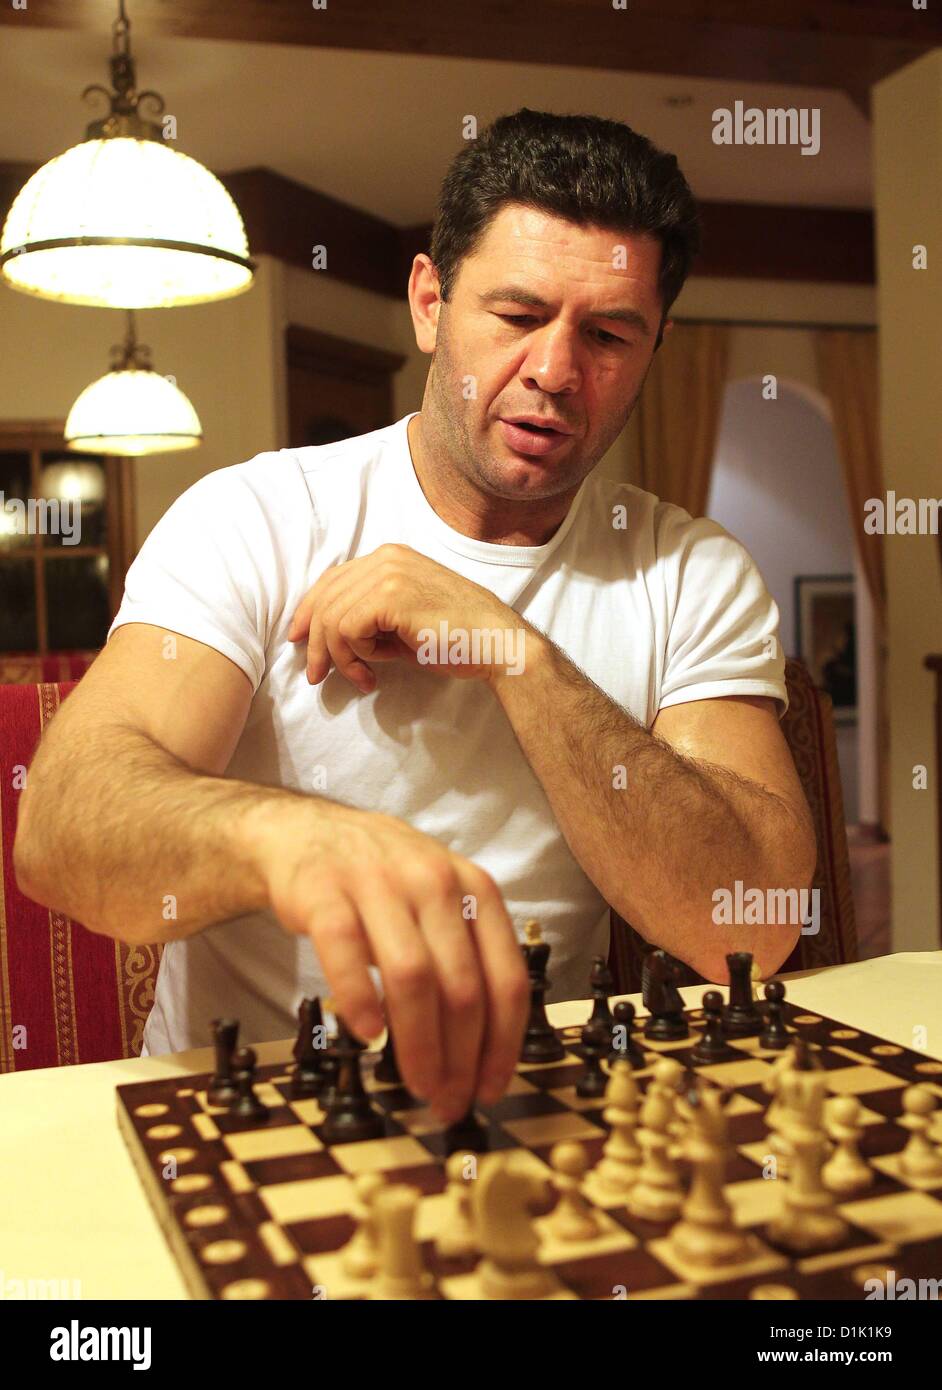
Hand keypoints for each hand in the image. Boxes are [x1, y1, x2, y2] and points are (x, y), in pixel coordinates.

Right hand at [257, 800, 529, 1122]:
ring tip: (416, 1083)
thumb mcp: (441, 905)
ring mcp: (379, 882)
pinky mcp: (324, 890)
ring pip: (412, 975)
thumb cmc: (384, 884)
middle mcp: (435, 881)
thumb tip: (485, 1054)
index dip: (503, 1045)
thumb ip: (466, 961)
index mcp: (475, 889)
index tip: (490, 1088)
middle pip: (463, 986)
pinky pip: (345, 951)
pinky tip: (367, 1035)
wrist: (309, 834)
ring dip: (418, 1042)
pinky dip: (358, 999)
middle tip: (449, 1101)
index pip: (507, 979)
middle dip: (460, 1058)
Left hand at [287, 543, 527, 692]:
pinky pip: (347, 630)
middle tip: (316, 675)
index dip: (308, 613)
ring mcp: (388, 573)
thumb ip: (370, 619)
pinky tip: (375, 670)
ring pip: (331, 617)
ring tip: (360, 679)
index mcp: (389, 557)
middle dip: (315, 642)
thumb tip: (328, 639)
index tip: (300, 642)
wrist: (496, 643)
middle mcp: (385, 558)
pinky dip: (354, 656)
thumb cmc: (456, 638)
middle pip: (325, 598)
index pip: (331, 581)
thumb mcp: (404, 621)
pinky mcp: (390, 597)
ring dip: (339, 657)